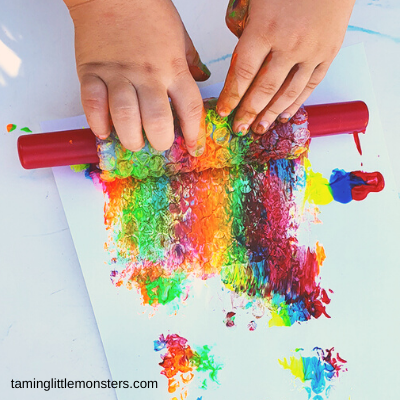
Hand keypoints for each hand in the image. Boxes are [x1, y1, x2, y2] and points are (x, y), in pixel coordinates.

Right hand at [64, 0, 209, 154]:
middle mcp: (148, 75)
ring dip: (130, 138)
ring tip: (133, 140)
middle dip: (160, 141)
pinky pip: (93, 104)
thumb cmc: (148, 10)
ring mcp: (118, 74)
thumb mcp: (180, 36)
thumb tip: (202, 79)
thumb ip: (190, 62)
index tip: (193, 148)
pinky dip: (98, 122)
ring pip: (125, 117)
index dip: (194, 134)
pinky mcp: (91, 71)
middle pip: (157, 121)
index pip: (190, 109)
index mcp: (173, 68)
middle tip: (158, 143)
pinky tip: (104, 130)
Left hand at [217, 0, 355, 134]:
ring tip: (259, 128)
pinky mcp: (329, 53)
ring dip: (271, 114)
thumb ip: (246, 29)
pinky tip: (284, 114)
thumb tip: (239, 60)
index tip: (224, 111)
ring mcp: (311, 51)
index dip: (231, 96)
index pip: (242, 73)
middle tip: (240, 128)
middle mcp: (288, 45)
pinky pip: (310, 85)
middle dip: (248, 112)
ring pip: (287, 92)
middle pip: (263, 89)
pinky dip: (296, 103)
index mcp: (264, 28)